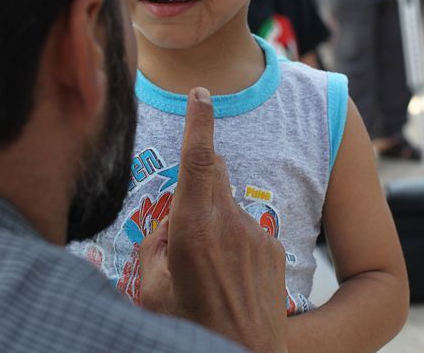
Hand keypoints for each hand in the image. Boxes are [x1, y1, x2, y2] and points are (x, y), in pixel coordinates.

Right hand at [137, 88, 287, 352]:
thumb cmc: (190, 329)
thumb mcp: (150, 287)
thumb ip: (156, 241)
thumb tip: (169, 220)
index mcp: (193, 228)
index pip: (199, 159)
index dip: (199, 121)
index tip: (201, 94)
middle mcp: (229, 224)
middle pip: (214, 173)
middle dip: (198, 177)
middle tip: (185, 216)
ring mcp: (256, 235)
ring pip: (227, 207)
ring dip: (213, 223)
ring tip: (207, 272)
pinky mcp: (274, 248)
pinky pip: (246, 230)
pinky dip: (233, 243)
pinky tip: (229, 280)